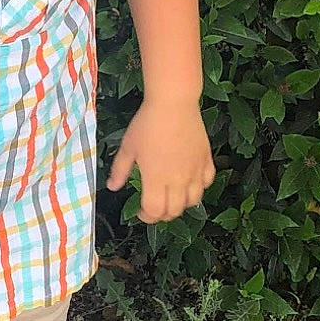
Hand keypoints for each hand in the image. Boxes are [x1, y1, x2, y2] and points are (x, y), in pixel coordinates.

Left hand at [106, 98, 214, 222]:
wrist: (173, 103)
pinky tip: (189, 182)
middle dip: (162, 215)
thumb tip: (112, 187)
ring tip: (172, 198)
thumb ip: (120, 170)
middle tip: (154, 208)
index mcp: (156, 179)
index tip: (140, 213)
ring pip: (194, 201)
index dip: (146, 217)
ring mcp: (195, 171)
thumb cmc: (147, 124)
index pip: (154, 211)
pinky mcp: (206, 160)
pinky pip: (207, 183)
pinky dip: (199, 188)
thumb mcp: (128, 147)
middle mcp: (178, 180)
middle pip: (174, 211)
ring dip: (182, 205)